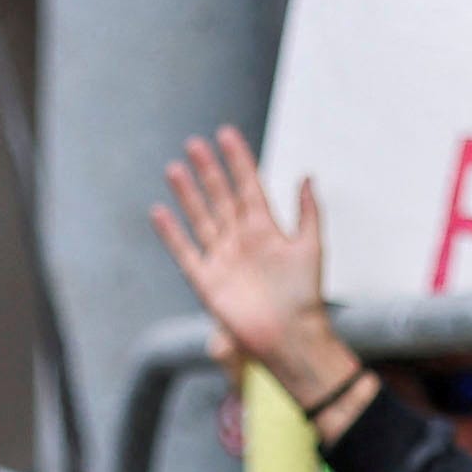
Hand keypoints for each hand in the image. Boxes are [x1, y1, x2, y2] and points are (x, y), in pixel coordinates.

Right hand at [147, 130, 361, 406]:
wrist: (290, 336)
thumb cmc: (305, 296)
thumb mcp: (311, 247)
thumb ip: (308, 212)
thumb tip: (307, 175)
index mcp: (266, 229)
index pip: (249, 187)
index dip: (238, 161)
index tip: (227, 134)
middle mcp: (241, 240)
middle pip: (221, 198)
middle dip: (209, 171)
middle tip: (195, 143)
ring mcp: (223, 259)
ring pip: (201, 218)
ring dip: (188, 194)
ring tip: (175, 168)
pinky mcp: (207, 281)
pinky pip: (186, 252)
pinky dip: (172, 234)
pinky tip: (160, 212)